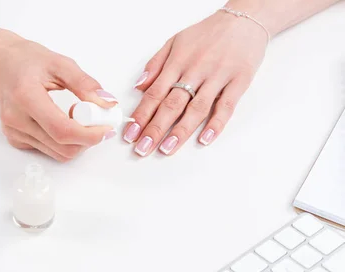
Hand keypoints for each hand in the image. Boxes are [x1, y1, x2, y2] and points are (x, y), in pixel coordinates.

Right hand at [0, 32, 117, 161]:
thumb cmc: (26, 61)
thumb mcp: (60, 63)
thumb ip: (85, 84)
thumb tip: (107, 104)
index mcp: (26, 97)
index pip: (62, 130)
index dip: (89, 135)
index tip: (106, 129)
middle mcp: (16, 120)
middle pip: (63, 148)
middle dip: (87, 140)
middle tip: (97, 121)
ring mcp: (14, 133)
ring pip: (58, 154)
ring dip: (77, 142)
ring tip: (78, 118)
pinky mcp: (16, 140)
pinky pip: (49, 150)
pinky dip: (63, 142)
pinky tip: (61, 121)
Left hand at [125, 10, 267, 155]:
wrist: (244, 19)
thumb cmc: (207, 34)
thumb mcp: (174, 42)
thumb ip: (155, 65)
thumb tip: (138, 87)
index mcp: (177, 62)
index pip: (154, 94)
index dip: (141, 116)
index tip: (130, 134)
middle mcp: (195, 71)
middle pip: (172, 104)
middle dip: (155, 129)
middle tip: (143, 148)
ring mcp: (217, 77)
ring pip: (196, 108)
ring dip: (180, 131)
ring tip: (166, 149)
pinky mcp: (239, 81)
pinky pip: (227, 106)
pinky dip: (216, 124)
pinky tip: (204, 139)